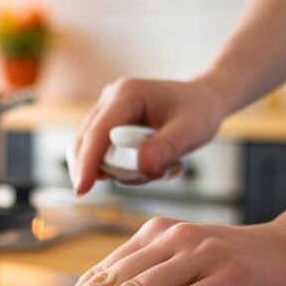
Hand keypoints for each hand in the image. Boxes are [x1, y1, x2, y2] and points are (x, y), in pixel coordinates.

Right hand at [69, 77, 228, 195]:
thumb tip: (143, 166)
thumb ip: (166, 148)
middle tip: (147, 178)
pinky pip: (102, 154)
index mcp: (127, 95)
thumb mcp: (192, 131)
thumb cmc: (199, 112)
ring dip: (120, 170)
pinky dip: (122, 167)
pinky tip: (150, 163)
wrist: (204, 100)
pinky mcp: (108, 123)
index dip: (87, 162)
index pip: (98, 133)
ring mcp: (106, 110)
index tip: (81, 190)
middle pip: (85, 143)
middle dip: (105, 170)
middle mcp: (110, 99)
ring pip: (92, 152)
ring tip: (161, 166)